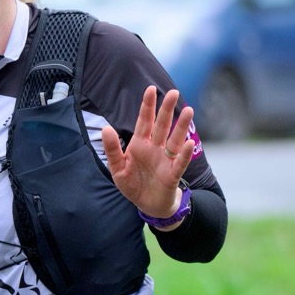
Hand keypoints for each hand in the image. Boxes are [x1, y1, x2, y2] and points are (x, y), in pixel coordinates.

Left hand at [101, 86, 194, 219]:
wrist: (147, 206)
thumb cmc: (133, 184)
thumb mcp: (117, 168)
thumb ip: (112, 149)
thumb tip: (106, 128)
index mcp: (140, 144)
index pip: (145, 121)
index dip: (147, 106)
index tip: (151, 89)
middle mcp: (155, 148)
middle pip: (162, 125)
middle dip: (167, 109)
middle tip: (173, 92)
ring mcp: (165, 160)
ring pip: (174, 139)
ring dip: (181, 126)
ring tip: (188, 110)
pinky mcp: (172, 175)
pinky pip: (179, 162)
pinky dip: (183, 154)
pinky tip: (188, 143)